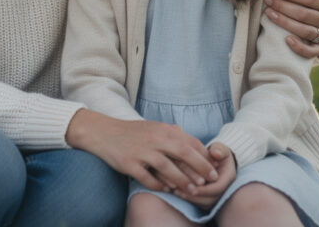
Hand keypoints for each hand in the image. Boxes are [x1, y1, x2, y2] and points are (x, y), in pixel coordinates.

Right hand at [65, 109, 218, 192]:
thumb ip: (175, 136)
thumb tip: (197, 148)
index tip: (214, 169)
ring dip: (182, 181)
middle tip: (211, 181)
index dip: (204, 157)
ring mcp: (141, 151)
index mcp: (164, 129)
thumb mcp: (156, 128)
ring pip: (167, 168)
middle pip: (183, 153)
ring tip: (193, 191)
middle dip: (200, 168)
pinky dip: (159, 185)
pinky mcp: (129, 163)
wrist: (104, 133)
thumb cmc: (134, 132)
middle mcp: (155, 138)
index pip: (190, 142)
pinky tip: (167, 190)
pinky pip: (147, 178)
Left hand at [173, 143, 235, 209]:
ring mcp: (216, 195)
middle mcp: (224, 189)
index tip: (191, 187)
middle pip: (210, 199)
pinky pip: (198, 202)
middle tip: (178, 191)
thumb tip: (216, 153)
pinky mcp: (207, 198)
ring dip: (190, 199)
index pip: (218, 188)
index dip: (205, 190)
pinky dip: (188, 198)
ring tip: (175, 191)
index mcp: (228, 177)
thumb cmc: (217, 152)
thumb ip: (218, 149)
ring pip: (203, 203)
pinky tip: (176, 192)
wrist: (216, 159)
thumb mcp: (219, 148)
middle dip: (194, 197)